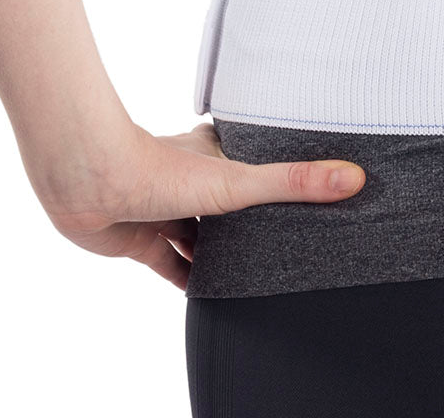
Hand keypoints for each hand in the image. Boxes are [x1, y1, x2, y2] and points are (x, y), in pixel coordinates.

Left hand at [38, 121, 365, 289]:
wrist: (90, 184)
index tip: (312, 186)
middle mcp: (194, 178)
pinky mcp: (143, 239)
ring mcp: (168, 209)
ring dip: (222, 250)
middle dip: (254, 220)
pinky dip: (190, 277)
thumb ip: (294, 182)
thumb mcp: (240, 180)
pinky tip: (207, 291)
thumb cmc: (159, 168)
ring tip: (258, 268)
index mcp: (219, 153)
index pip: (259, 161)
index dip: (282, 174)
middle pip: (232, 201)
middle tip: (288, 237)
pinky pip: (172, 264)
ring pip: (203, 233)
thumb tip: (353, 178)